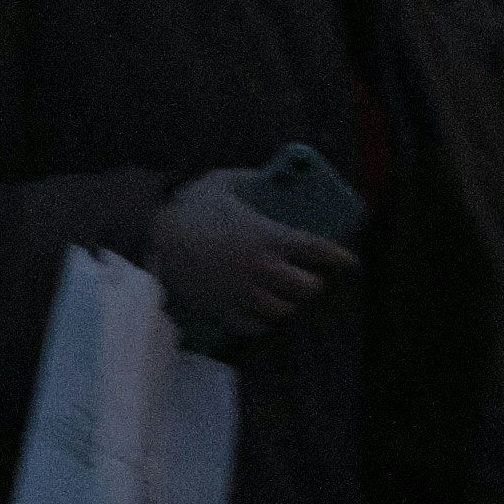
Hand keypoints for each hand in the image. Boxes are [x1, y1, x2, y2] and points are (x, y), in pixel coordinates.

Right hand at [142, 168, 357, 334]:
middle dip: (314, 284)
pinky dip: (263, 321)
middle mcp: (261, 268)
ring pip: (283, 311)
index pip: (316, 249)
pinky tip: (262, 311)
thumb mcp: (222, 181)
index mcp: (266, 236)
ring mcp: (243, 293)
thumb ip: (250, 179)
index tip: (350, 260)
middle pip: (306, 288)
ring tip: (287, 295)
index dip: (339, 256)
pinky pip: (255, 326)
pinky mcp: (224, 309)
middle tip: (312, 278)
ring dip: (290, 303)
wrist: (153, 238)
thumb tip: (268, 178)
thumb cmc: (190, 206)